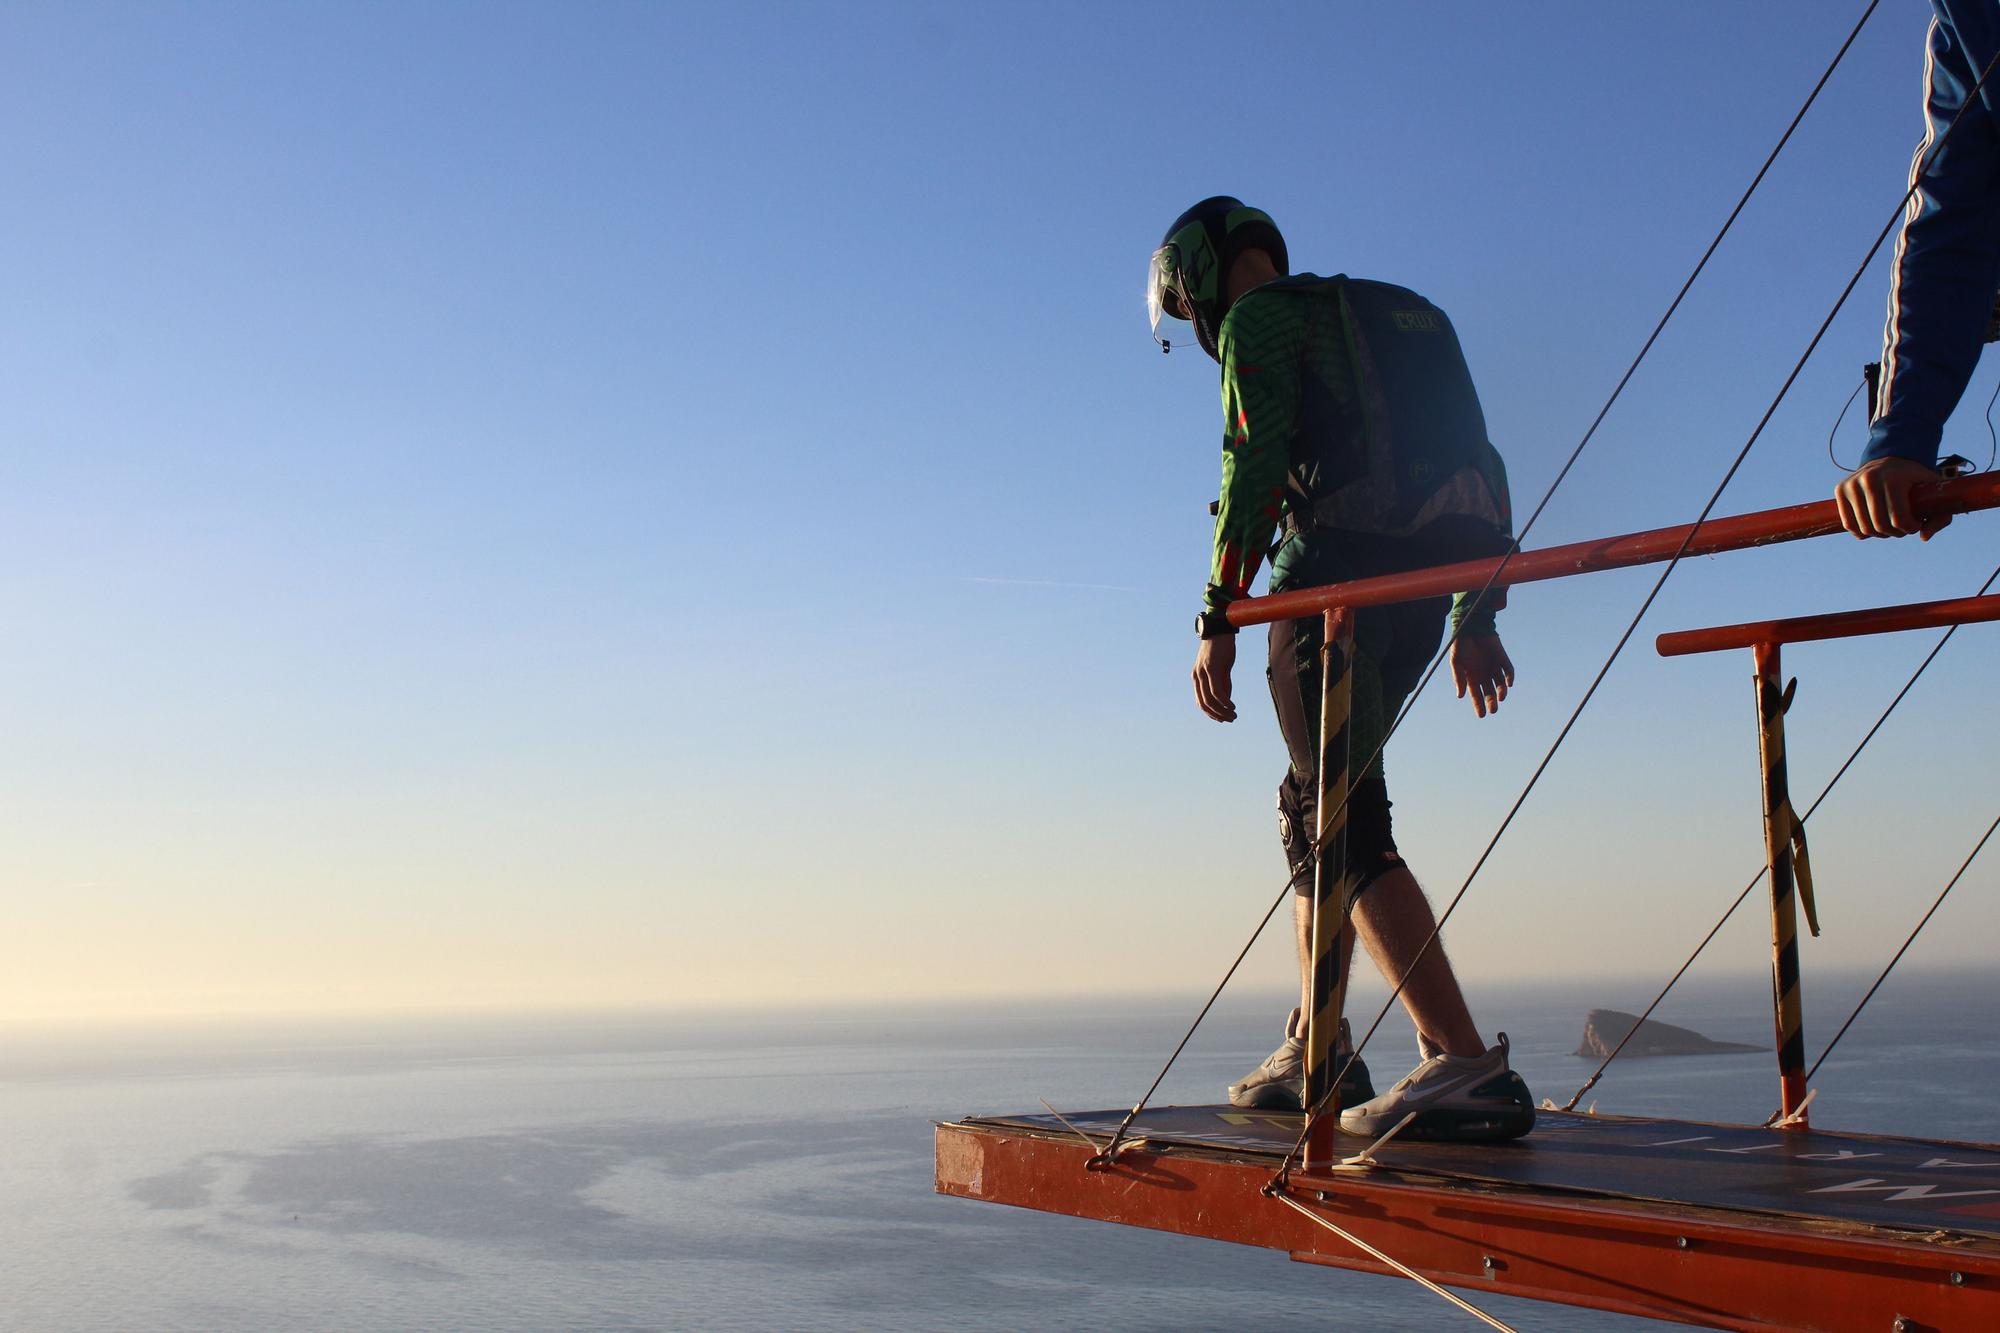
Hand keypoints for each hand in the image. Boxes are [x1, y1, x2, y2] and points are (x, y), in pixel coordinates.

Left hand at [1193, 634, 1236, 721]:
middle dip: (1217, 715)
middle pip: (1204, 704)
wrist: (1220, 629)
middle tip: (1230, 719)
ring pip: (1210, 700)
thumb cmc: (1221, 648)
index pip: (1200, 702)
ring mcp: (1203, 672)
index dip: (1210, 713)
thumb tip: (1226, 699)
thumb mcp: (1221, 668)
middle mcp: (1197, 676)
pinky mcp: (1212, 668)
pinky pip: (1217, 691)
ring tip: (1233, 715)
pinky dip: (1224, 702)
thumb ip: (1223, 682)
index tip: (1222, 719)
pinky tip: (1232, 706)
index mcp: (1197, 677)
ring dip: (1222, 711)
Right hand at [1451, 633, 1513, 718]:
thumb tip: (1460, 696)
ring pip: (1501, 684)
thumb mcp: (1456, 663)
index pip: (1476, 696)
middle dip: (1491, 703)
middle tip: (1493, 711)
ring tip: (1501, 698)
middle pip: (1489, 693)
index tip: (1481, 715)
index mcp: (1472, 677)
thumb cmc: (1460, 644)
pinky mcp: (1502, 659)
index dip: (1479, 705)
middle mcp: (1484, 675)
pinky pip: (1508, 671)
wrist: (1471, 626)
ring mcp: (1494, 667)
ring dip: (1501, 692)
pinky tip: (1509, 685)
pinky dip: (1510, 678)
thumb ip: (1459, 679)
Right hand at [1834, 457, 1949, 539]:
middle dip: (1894, 532)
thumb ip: (1940, 517)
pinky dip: (1861, 532)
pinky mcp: (1840, 489)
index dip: (1909, 528)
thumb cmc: (1916, 480)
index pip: (1898, 519)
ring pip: (1863, 528)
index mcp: (1893, 479)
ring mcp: (1852, 484)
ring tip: (1889, 526)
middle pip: (1880, 525)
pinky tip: (1873, 527)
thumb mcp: (1935, 493)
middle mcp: (1869, 479)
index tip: (1916, 524)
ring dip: (1879, 533)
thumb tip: (1923, 537)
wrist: (1891, 459)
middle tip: (1902, 527)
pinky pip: (1848, 524)